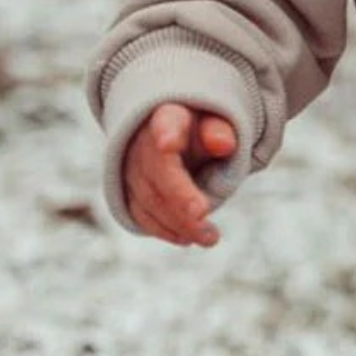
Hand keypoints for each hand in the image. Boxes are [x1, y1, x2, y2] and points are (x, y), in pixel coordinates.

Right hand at [122, 102, 237, 246]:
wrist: (172, 139)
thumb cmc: (199, 130)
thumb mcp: (214, 124)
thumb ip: (219, 132)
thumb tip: (224, 144)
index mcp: (168, 117)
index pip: (166, 123)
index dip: (166, 133)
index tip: (168, 144)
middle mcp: (142, 144)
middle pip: (157, 172)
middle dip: (179, 198)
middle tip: (204, 218)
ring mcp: (131, 171)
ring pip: (149, 200)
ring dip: (178, 222)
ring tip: (210, 237)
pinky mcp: (130, 194)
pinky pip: (142, 215)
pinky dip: (164, 230)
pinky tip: (187, 239)